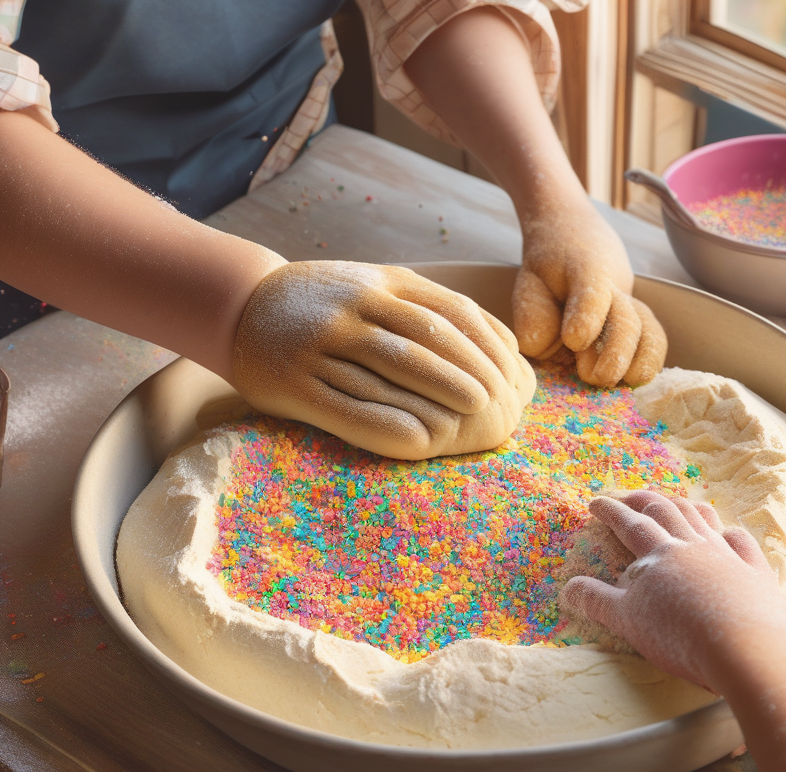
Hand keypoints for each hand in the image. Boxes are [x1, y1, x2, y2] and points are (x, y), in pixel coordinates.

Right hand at [233, 261, 535, 459]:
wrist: (240, 306)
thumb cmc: (327, 306)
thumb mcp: (376, 288)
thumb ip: (429, 308)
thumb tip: (500, 343)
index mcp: (381, 282)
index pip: (449, 310)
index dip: (486, 343)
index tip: (511, 373)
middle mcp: (354, 304)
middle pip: (426, 335)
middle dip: (470, 367)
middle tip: (500, 397)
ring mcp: (323, 341)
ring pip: (392, 363)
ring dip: (440, 387)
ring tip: (477, 408)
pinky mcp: (297, 381)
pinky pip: (347, 405)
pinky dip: (388, 422)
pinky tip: (422, 440)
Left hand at [514, 201, 667, 387]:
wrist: (576, 239)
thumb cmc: (548, 270)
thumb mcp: (530, 284)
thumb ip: (535, 314)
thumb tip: (557, 346)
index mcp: (584, 271)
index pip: (592, 294)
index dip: (587, 316)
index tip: (575, 341)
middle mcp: (614, 288)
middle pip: (625, 319)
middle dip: (615, 351)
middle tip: (596, 377)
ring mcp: (630, 303)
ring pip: (646, 329)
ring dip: (639, 360)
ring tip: (624, 382)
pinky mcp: (640, 319)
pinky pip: (654, 339)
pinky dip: (650, 361)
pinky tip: (637, 380)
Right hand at [558, 491, 785, 690]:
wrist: (746, 649)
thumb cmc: (679, 635)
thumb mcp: (627, 621)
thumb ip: (596, 601)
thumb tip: (567, 586)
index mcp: (658, 555)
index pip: (629, 524)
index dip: (610, 511)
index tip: (595, 502)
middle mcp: (693, 546)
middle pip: (666, 512)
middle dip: (644, 500)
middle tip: (629, 496)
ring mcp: (727, 555)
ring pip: (703, 518)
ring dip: (685, 506)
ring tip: (675, 502)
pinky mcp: (756, 573)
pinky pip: (742, 542)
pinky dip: (731, 533)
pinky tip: (728, 534)